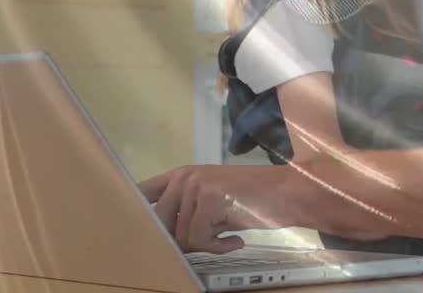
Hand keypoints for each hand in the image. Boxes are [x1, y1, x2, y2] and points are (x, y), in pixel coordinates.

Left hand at [140, 165, 285, 252]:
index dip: (134, 212)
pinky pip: (200, 239)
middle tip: (208, 241)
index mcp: (181, 175)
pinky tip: (236, 239)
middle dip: (182, 240)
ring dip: (206, 244)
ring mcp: (196, 185)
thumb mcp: (213, 199)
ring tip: (228, 236)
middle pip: (159, 223)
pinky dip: (219, 247)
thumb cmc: (254, 200)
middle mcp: (185, 176)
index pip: (142, 191)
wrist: (288, 193)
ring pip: (181, 236)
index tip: (134, 229)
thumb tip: (158, 237)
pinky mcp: (210, 199)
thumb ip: (186, 210)